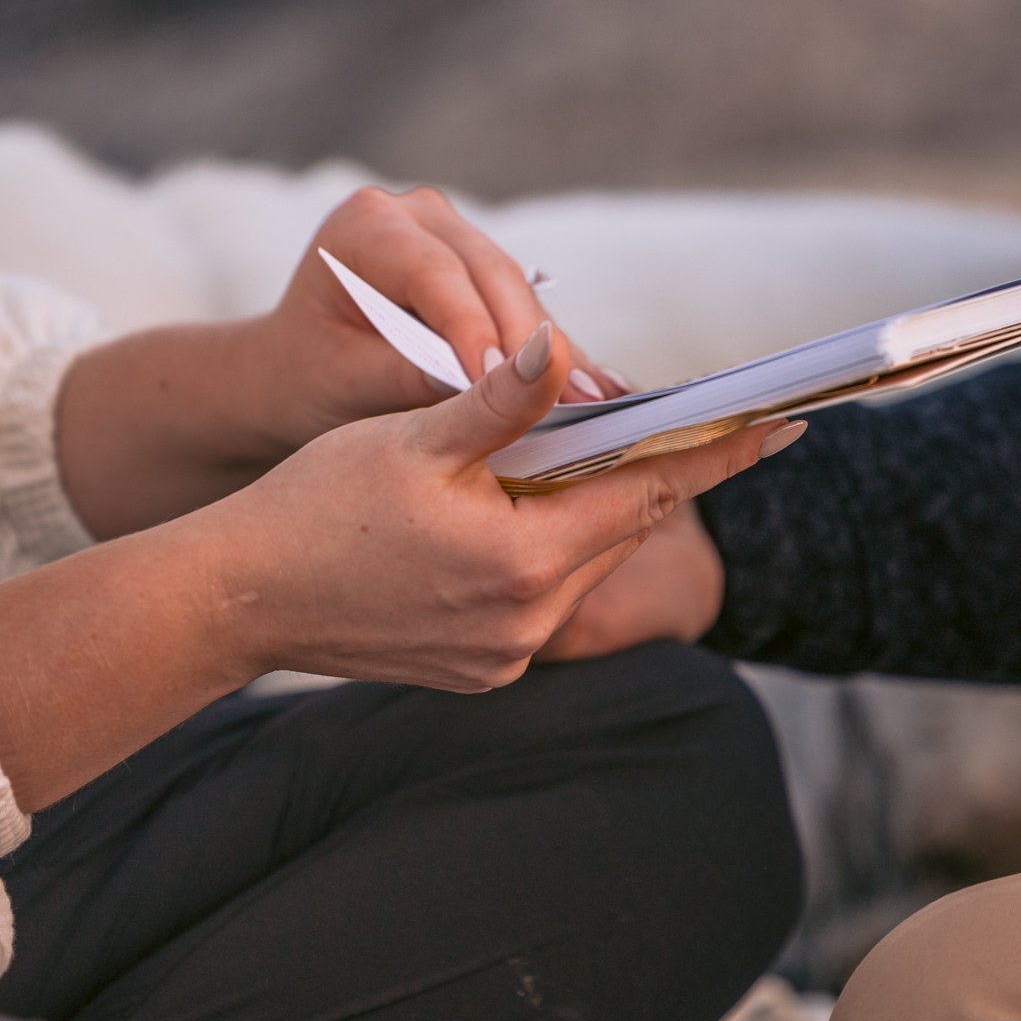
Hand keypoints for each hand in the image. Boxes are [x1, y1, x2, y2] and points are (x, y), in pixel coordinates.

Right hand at [200, 324, 770, 691]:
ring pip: (580, 562)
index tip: (783, 426)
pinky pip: (539, 598)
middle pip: (617, 529)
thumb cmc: (315, 506)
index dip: (717, 453)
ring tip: (594, 457)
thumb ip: (498, 401)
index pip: (646, 492)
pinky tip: (522, 512)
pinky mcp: (481, 671)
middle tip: (694, 419)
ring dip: (591, 510)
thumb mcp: (410, 438)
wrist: (237, 600)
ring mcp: (506, 656)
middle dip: (648, 471)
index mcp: (522, 560)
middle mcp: (528, 622)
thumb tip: (563, 349)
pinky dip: (547, 549)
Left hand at [250, 186, 621, 450]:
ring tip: (598, 403)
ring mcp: (457, 236)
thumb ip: (412, 373)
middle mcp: (418, 214)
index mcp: (366, 224)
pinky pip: (525, 311)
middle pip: (489, 275)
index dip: (472, 328)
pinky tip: (600, 390)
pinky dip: (554, 355)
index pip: (432, 274)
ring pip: (518, 292)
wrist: (298, 372)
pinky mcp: (485, 271)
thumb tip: (488, 383)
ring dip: (556, 352)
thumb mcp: (347, 381)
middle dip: (529, 344)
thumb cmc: (310, 377)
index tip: (500, 385)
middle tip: (570, 402)